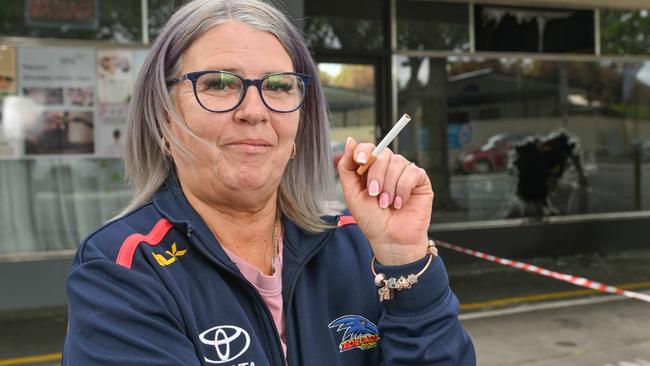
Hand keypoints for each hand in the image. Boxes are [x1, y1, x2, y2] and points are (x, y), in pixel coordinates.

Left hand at [337, 137, 434, 265]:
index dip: (363, 150)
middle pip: (382, 154)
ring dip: (389, 186)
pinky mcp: (420, 180)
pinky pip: (412, 172)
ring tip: (387, 204)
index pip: (368, 148)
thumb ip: (347, 168)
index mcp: (371, 169)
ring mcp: (405, 172)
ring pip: (397, 162)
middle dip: (376, 175)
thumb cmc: (372, 220)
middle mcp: (388, 167)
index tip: (360, 161)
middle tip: (375, 195)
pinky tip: (400, 203)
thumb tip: (351, 141)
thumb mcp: (352, 194)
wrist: (390, 240)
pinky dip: (403, 189)